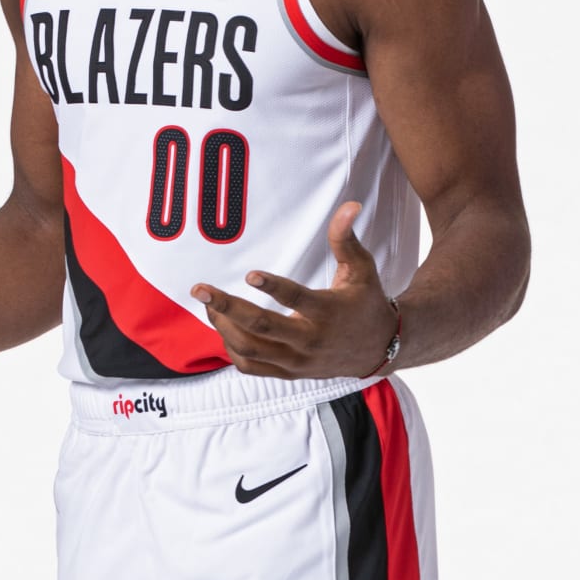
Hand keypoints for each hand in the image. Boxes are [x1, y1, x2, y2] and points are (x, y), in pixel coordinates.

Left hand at [191, 202, 398, 379]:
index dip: (273, 287)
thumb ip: (346, 239)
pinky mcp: (289, 373)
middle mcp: (310, 340)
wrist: (379, 349)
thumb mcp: (362, 270)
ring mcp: (297, 361)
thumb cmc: (366, 303)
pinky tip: (224, 327)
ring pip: (251, 349)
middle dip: (227, 307)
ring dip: (223, 327)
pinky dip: (233, 349)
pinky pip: (253, 366)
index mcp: (328, 313)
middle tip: (200, 289)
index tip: (250, 274)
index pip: (297, 299)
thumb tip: (349, 206)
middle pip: (261, 327)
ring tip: (209, 303)